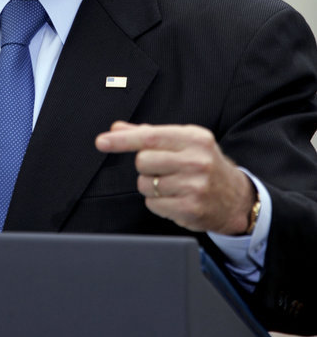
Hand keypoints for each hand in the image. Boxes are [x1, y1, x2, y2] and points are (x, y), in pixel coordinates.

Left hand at [95, 121, 255, 234]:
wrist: (235, 197)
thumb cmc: (203, 163)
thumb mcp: (183, 141)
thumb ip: (149, 133)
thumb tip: (117, 127)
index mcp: (194, 138)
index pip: (150, 136)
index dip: (123, 140)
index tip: (102, 142)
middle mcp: (197, 160)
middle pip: (143, 161)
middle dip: (145, 166)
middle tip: (163, 167)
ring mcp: (195, 186)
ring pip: (145, 184)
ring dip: (151, 185)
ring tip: (173, 183)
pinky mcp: (190, 209)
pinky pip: (153, 204)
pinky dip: (158, 202)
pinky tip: (176, 197)